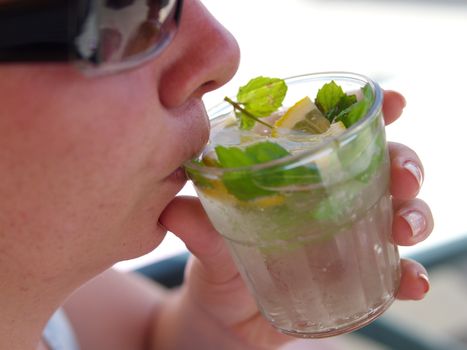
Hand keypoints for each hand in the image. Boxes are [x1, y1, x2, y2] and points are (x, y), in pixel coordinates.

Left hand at [159, 90, 432, 348]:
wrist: (226, 316)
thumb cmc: (218, 265)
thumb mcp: (207, 243)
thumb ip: (198, 227)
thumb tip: (174, 209)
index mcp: (294, 171)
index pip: (333, 129)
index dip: (366, 111)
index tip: (391, 103)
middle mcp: (328, 195)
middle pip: (380, 163)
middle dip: (402, 161)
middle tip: (403, 178)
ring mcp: (347, 232)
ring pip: (397, 210)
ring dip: (414, 214)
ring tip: (406, 228)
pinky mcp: (356, 273)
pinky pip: (392, 269)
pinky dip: (408, 274)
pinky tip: (411, 282)